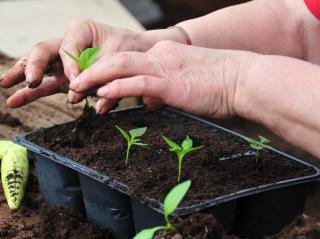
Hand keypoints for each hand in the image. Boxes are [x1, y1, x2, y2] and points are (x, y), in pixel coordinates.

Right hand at [0, 19, 181, 107]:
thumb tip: (73, 96)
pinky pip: (45, 85)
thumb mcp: (117, 59)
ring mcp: (64, 62)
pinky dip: (30, 93)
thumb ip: (96, 75)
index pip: (66, 48)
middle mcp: (68, 43)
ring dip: (21, 76)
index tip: (78, 81)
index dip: (70, 66)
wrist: (139, 57)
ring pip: (38, 66)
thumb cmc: (129, 53)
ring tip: (4, 84)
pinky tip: (13, 101)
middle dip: (33, 65)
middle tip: (30, 79)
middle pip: (43, 50)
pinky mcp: (64, 78)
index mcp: (81, 30)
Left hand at [69, 40, 257, 117]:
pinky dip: (117, 87)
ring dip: (96, 76)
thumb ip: (164, 90)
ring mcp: (165, 68)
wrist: (245, 80)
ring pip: (122, 66)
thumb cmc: (221, 86)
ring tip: (77, 87)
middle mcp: (161, 57)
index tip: (90, 80)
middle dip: (92, 70)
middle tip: (73, 82)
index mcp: (164, 55)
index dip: (105, 69)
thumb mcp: (186, 85)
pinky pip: (138, 83)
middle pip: (118, 58)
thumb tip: (148, 102)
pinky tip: (102, 94)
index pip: (128, 60)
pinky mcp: (172, 84)